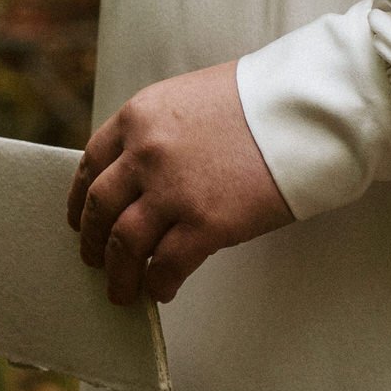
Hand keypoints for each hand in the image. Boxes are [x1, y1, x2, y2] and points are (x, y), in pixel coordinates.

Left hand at [68, 61, 294, 303]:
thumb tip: (146, 172)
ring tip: (122, 291)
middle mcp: (144, 153)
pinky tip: (162, 290)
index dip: (81, 198)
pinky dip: (160, 283)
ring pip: (124, 243)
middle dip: (92, 240)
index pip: (91, 163)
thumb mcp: (190, 99)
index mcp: (138, 117)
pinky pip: (168, 265)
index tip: (79, 218)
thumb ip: (160, 132)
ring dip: (119, 273)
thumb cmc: (263, 101)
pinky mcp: (207, 223)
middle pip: (100, 207)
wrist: (311, 111)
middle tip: (94, 260)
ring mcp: (173, 190)